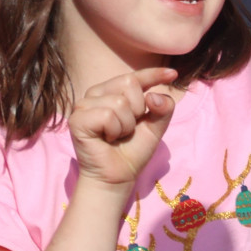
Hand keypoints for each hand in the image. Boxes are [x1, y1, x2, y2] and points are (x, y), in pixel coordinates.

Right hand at [68, 68, 177, 190]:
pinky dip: (114, 130)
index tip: (173, 74)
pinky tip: (106, 139)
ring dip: (126, 125)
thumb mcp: (155, 127)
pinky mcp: (77, 119)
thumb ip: (163, 109)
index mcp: (112, 92)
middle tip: (128, 129)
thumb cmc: (132, 151)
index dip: (154, 74)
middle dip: (138, 109)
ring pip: (119, 102)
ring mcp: (84, 105)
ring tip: (117, 136)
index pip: (135, 76)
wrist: (117, 177)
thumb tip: (154, 95)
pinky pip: (107, 115)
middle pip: (129, 82)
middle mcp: (96, 93)